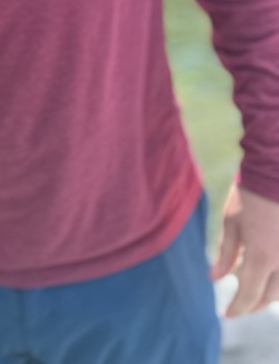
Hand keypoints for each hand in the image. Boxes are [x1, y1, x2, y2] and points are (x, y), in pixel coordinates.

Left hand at [211, 182, 278, 315]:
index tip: (226, 314)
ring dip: (268, 295)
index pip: (250, 294)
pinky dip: (277, 282)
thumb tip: (214, 278)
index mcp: (263, 257)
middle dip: (253, 304)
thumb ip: (225, 254)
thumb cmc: (250, 196)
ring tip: (253, 294)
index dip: (238, 308)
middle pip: (270, 296)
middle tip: (239, 306)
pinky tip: (267, 278)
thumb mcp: (232, 223)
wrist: (275, 173)